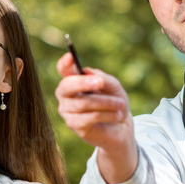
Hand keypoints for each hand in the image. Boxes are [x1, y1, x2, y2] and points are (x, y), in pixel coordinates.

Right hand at [55, 52, 137, 183]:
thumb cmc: (114, 102)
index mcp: (74, 80)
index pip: (63, 69)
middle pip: (66, 85)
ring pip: (83, 103)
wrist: (121, 126)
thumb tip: (90, 75)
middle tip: (100, 82)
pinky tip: (117, 115)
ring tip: (120, 104)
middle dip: (83, 83)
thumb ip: (103, 78)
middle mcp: (66, 94)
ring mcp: (67, 110)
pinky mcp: (74, 125)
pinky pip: (89, 117)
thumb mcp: (114, 87)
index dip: (65, 63)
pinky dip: (107, 115)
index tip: (71, 57)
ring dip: (106, 102)